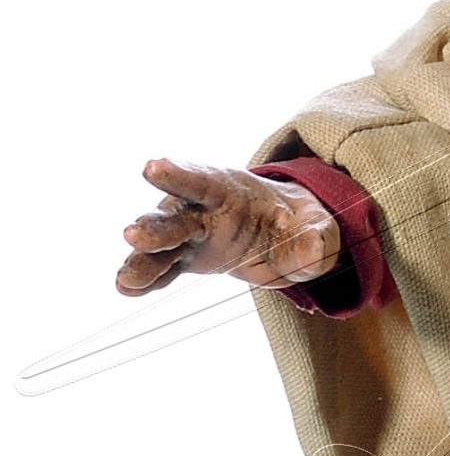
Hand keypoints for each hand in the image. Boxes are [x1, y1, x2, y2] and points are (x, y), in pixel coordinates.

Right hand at [115, 157, 340, 296]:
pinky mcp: (187, 259)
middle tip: (132, 233)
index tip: (153, 166)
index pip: (204, 181)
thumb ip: (316, 236)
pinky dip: (148, 280)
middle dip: (155, 226)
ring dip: (143, 260)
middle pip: (175, 217)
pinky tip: (126, 289)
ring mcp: (191, 236)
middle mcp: (203, 210)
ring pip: (161, 247)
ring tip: (125, 280)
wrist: (285, 234)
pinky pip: (164, 270)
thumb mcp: (317, 226)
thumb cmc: (300, 221)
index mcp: (231, 190)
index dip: (180, 174)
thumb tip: (314, 248)